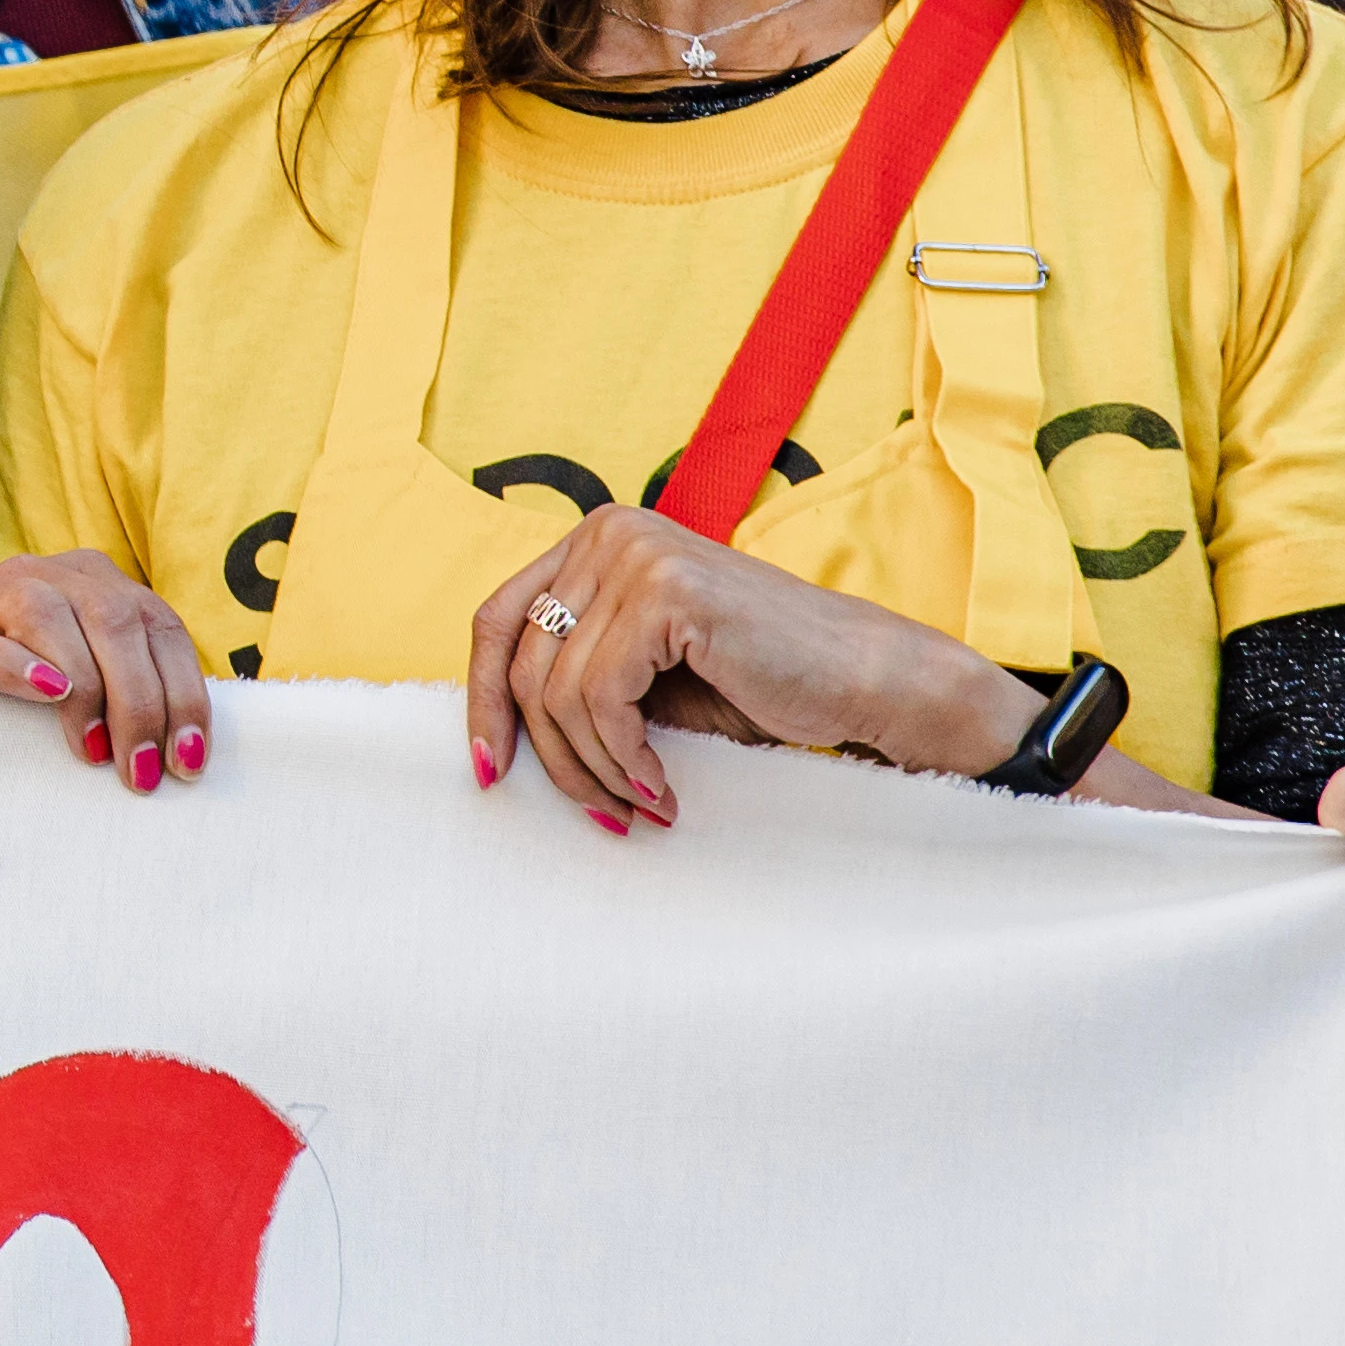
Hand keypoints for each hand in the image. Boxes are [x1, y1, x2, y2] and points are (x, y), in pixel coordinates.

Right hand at [0, 549, 214, 792]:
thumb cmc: (37, 707)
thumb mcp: (99, 689)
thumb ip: (140, 694)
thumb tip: (192, 754)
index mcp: (100, 581)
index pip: (159, 626)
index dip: (183, 694)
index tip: (189, 761)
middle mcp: (51, 572)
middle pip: (113, 618)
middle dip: (139, 702)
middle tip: (141, 772)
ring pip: (48, 615)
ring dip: (85, 687)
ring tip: (94, 750)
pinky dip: (15, 666)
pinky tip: (46, 694)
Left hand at [464, 504, 1028, 834]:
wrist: (865, 680)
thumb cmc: (759, 685)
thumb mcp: (645, 674)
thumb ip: (576, 674)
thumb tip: (490, 732)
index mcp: (594, 541)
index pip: (497, 620)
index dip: (480, 700)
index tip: (490, 771)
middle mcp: (606, 532)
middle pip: (520, 663)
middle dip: (551, 754)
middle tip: (599, 813)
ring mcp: (634, 554)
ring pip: (558, 691)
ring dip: (595, 768)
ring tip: (642, 804)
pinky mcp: (667, 594)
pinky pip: (601, 698)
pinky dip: (623, 758)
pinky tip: (662, 787)